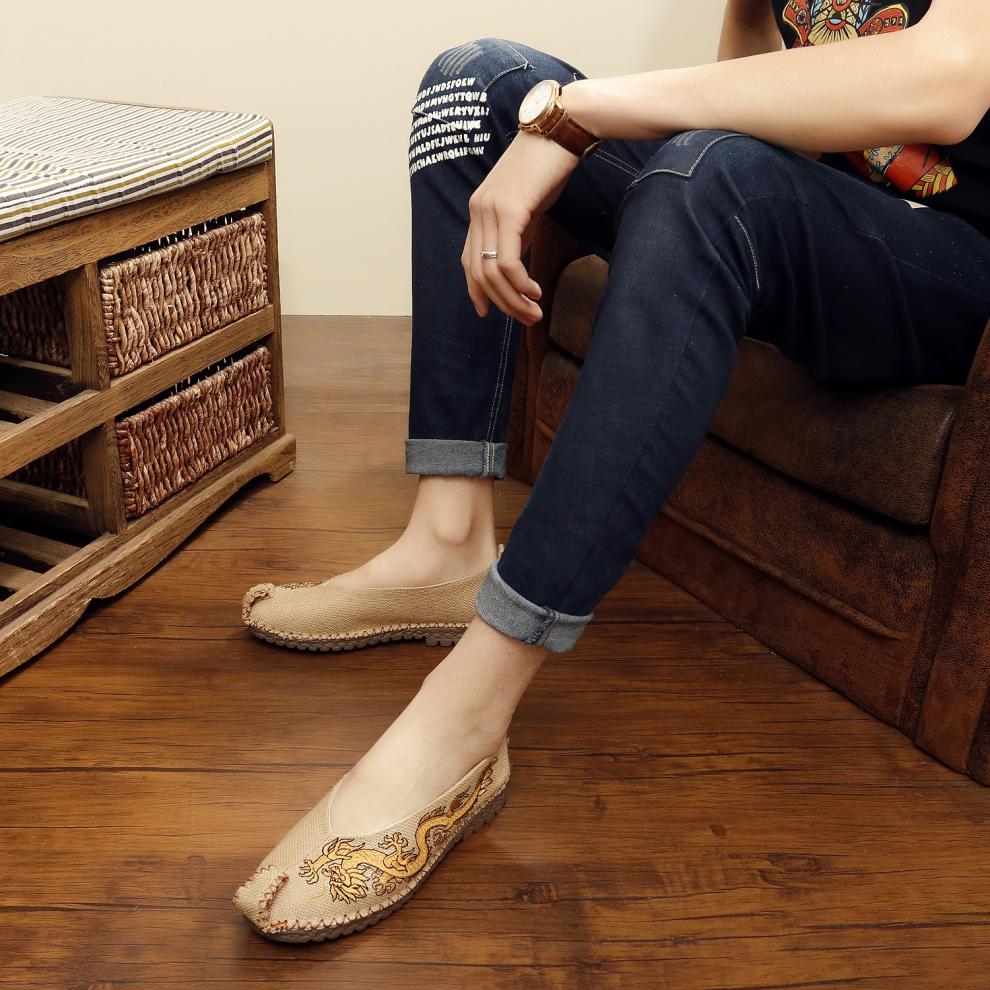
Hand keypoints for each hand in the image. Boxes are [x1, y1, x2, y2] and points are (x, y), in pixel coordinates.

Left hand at [462, 130, 578, 326]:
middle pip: (479, 273)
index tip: (491, 313)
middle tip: (527, 320)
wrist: (561, 130)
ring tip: (534, 313)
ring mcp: (490, 210)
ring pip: (492, 273)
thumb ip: (517, 233)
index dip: (477, 291)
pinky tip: (536, 291)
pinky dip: (520, 284)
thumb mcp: (528, 206)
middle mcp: (478, 210)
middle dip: (502, 303)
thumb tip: (516, 267)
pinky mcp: (509, 210)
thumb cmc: (549, 167)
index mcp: (479, 210)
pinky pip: (508, 261)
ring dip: (514, 300)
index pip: (469, 261)